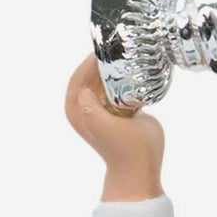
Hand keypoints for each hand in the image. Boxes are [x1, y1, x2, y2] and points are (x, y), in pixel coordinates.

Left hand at [65, 53, 164, 201]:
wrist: (140, 171)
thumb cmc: (125, 149)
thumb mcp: (101, 123)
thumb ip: (89, 104)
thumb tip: (87, 89)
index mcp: (76, 109)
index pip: (80, 74)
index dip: (92, 59)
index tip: (108, 47)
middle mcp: (83, 107)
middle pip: (91, 74)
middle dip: (103, 60)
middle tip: (120, 46)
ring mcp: (99, 109)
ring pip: (103, 79)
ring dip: (114, 67)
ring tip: (128, 54)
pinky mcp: (114, 112)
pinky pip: (114, 86)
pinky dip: (122, 77)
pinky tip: (134, 70)